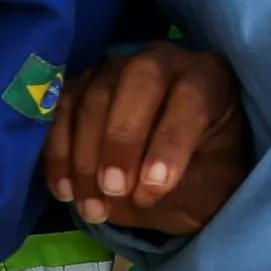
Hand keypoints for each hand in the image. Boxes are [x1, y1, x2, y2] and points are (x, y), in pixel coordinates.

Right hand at [44, 42, 251, 235]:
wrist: (171, 176)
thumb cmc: (201, 175)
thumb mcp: (210, 187)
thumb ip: (184, 184)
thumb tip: (141, 189)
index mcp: (208, 77)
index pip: (191, 97)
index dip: (170, 141)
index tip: (153, 188)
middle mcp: (163, 61)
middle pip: (139, 80)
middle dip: (122, 138)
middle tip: (114, 190)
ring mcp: (117, 68)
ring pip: (94, 95)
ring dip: (86, 156)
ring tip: (92, 209)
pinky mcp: (83, 85)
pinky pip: (62, 108)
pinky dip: (59, 152)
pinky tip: (65, 192)